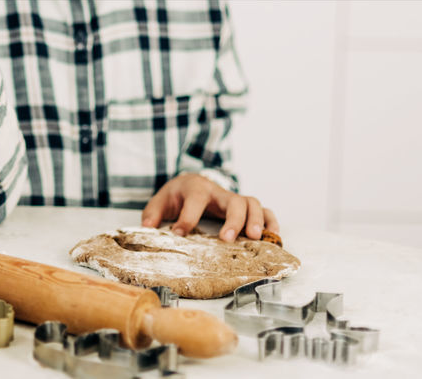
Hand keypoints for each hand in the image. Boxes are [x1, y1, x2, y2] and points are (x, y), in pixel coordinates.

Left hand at [140, 173, 279, 242]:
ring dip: (256, 220)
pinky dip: (271, 222)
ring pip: (252, 203)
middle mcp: (218, 192)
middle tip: (227, 239)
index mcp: (196, 188)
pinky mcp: (244, 208)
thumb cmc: (177, 195)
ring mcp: (233, 199)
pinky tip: (273, 237)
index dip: (187, 218)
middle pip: (233, 200)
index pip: (195, 200)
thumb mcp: (160, 201)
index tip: (180, 233)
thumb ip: (153, 214)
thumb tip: (148, 229)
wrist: (190, 183)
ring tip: (255, 238)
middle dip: (233, 219)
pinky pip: (264, 210)